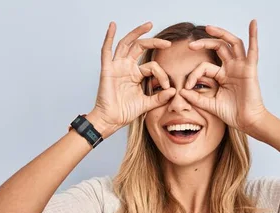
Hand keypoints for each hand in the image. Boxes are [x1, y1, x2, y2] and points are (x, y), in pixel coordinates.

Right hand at [90, 21, 176, 137]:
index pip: (152, 66)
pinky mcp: (107, 70)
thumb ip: (159, 98)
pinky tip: (113, 26)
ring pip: (127, 44)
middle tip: (167, 43)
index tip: (167, 87)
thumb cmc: (125, 112)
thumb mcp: (147, 104)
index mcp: (136, 74)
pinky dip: (108, 37)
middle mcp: (126, 67)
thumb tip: (174, 91)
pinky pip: (106, 51)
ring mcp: (117, 67)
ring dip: (137, 33)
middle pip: (140, 47)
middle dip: (154, 42)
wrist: (112, 120)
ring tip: (148, 25)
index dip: (162, 74)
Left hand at [177, 20, 268, 133]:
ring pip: (232, 43)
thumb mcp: (210, 105)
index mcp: (223, 76)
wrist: (247, 122)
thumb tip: (181, 92)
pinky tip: (253, 23)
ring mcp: (241, 67)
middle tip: (190, 45)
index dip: (193, 75)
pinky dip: (254, 35)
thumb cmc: (232, 114)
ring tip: (208, 28)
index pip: (205, 67)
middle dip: (204, 43)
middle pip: (218, 47)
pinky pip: (253, 49)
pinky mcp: (250, 69)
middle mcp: (232, 68)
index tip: (186, 87)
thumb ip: (196, 98)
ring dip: (221, 34)